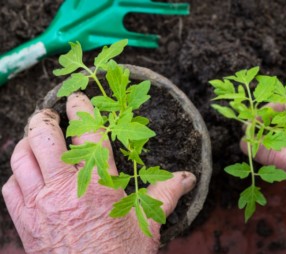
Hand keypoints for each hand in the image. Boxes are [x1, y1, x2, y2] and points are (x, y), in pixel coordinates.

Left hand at [2, 93, 195, 253]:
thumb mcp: (149, 223)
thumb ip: (167, 193)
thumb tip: (189, 177)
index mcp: (100, 184)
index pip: (88, 132)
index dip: (82, 108)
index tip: (78, 98)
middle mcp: (65, 189)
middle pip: (43, 136)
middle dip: (45, 118)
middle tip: (52, 115)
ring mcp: (39, 205)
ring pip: (21, 157)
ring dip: (28, 143)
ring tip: (39, 140)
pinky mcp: (24, 222)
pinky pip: (10, 185)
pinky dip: (17, 173)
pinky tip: (29, 174)